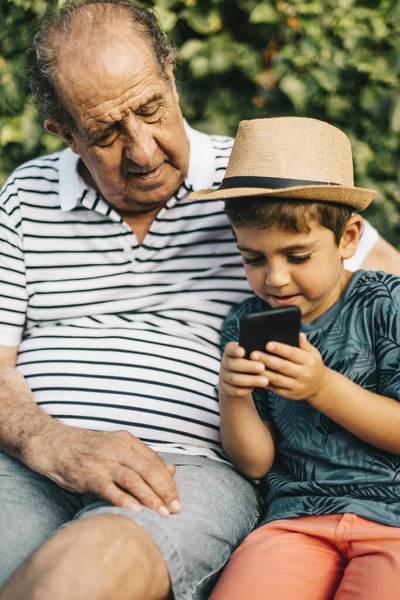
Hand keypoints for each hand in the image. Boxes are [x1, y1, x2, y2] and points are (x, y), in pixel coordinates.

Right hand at [33, 425, 179, 516]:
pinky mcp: (86, 475)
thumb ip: (143, 460)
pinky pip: (108, 488)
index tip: (177, 500)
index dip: (169, 482)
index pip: (155, 462)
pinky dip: (123, 499)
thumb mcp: (117, 448)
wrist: (53, 444)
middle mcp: (117, 449)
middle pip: (149, 470)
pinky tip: (135, 510)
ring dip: (150, 498)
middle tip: (176, 510)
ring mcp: (102, 462)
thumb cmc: (87, 450)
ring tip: (162, 514)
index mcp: (127, 442)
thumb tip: (172, 470)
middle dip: (165, 491)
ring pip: (133, 479)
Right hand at [220, 341, 267, 397]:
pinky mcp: (226, 389)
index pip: (229, 348)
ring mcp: (223, 376)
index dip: (234, 350)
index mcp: (230, 351)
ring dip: (251, 380)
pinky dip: (247, 389)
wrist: (241, 378)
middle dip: (248, 366)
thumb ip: (256, 352)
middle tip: (262, 367)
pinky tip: (257, 388)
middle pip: (232, 364)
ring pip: (234, 379)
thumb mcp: (252, 355)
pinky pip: (235, 390)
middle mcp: (224, 362)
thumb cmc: (251, 362)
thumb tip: (269, 348)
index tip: (243, 352)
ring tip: (265, 380)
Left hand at [251, 333, 327, 401]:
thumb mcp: (313, 353)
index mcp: (310, 362)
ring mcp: (297, 386)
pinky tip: (255, 376)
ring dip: (263, 372)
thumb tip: (298, 334)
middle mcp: (305, 375)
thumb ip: (305, 344)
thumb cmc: (312, 365)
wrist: (319, 386)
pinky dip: (265, 382)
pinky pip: (275, 389)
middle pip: (282, 366)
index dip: (280, 349)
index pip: (293, 354)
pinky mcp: (291, 395)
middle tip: (253, 354)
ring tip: (250, 365)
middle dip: (267, 360)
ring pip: (277, 379)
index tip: (267, 344)